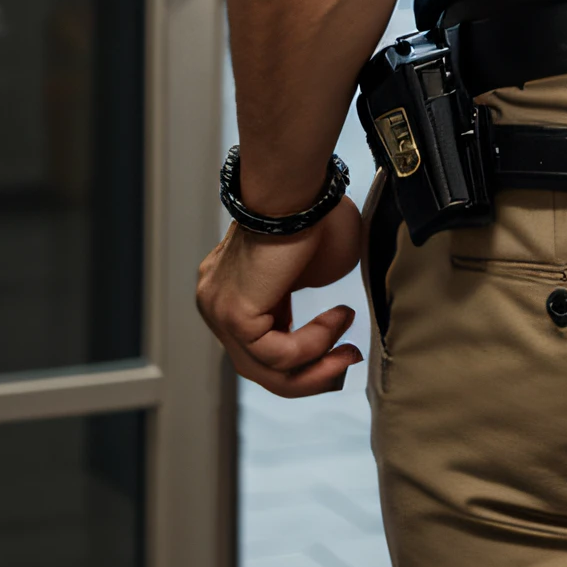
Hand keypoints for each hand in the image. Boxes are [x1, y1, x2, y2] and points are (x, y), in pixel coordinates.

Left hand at [196, 195, 364, 396]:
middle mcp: (216, 304)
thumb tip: (328, 326)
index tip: (343, 349)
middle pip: (261, 368)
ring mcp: (220, 311)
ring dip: (319, 364)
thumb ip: (307, 297)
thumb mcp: (312, 268)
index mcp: (231, 290)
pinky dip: (314, 344)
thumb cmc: (312, 214)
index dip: (306, 358)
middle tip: (350, 360)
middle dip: (313, 374)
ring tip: (349, 341)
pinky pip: (278, 354)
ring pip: (268, 369)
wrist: (296, 192)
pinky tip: (338, 318)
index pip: (260, 347)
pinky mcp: (234, 315)